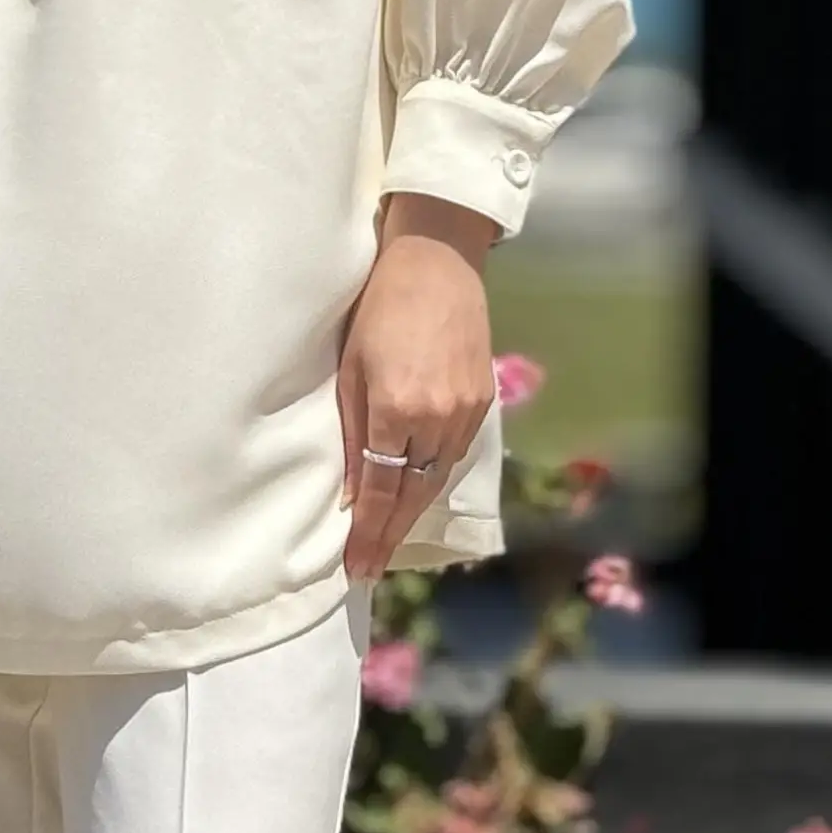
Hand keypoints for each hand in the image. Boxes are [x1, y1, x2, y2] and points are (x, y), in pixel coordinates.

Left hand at [339, 196, 499, 580]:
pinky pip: (454, 454)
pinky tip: (416, 496)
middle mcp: (437, 417)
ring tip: (388, 543)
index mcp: (397, 408)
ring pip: (437, 478)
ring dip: (411, 513)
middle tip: (368, 569)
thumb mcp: (351, 368)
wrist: (437, 262)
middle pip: (412, 494)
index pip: (380, 488)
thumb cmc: (378, 307)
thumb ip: (351, 430)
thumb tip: (349, 490)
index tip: (354, 565)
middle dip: (389, 535)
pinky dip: (433, 480)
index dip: (367, 531)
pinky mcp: (482, 399)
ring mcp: (465, 410)